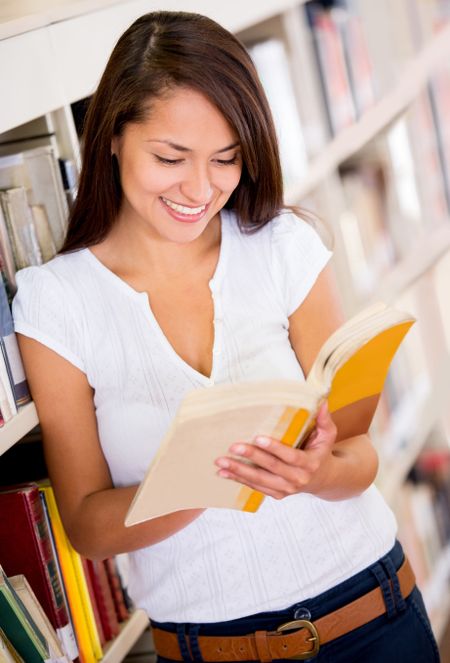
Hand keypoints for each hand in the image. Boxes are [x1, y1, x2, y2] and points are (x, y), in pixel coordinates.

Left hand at [214, 402, 337, 498]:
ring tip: (221, 462)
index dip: (274, 448)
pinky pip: (255, 487)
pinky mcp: (276, 494)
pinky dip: (238, 480)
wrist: (323, 479)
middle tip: (233, 446)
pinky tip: (223, 473)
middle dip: (251, 457)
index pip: (290, 457)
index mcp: (309, 463)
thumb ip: (324, 419)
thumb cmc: (321, 452)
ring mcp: (286, 489)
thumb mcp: (327, 435)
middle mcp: (297, 479)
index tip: (257, 438)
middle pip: (271, 468)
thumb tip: (322, 401)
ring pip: (259, 480)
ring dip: (239, 471)